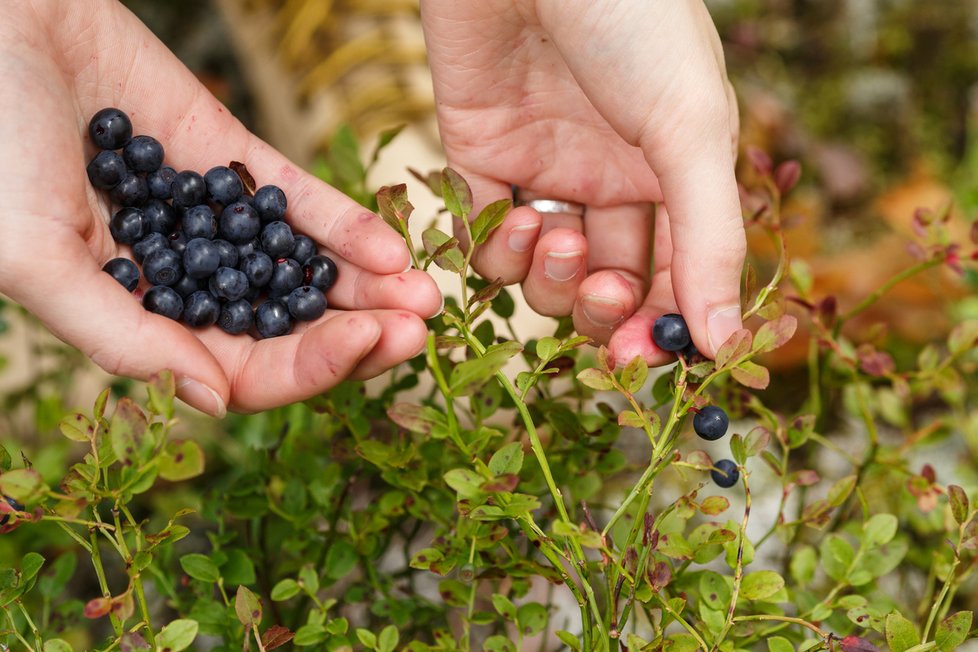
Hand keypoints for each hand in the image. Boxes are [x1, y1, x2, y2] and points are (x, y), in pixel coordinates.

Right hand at [0, 0, 440, 415]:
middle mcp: (186, 280)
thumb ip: (120, 336)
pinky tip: (391, 246)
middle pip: (288, 327)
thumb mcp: (32, 256)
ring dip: (368, 287)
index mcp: (140, 319)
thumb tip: (214, 400)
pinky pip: (298, 201)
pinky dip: (345, 225)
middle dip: (358, 333)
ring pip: (303, 269)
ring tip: (426, 293)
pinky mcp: (231, 160)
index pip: (240, 371)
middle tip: (420, 330)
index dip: (307, 370)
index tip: (363, 345)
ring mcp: (214, 221)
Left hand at [422, 0, 744, 364]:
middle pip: (605, 286)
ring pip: (542, 272)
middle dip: (601, 307)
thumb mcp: (690, 130)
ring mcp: (543, 169)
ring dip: (548, 276)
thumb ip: (709, 238)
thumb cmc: (632, 20)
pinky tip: (512, 219)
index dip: (661, 325)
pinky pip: (482, 234)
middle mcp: (609, 179)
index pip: (675, 277)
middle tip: (603, 295)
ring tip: (554, 233)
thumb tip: (726, 343)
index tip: (648, 355)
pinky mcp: (479, 154)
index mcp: (673, 173)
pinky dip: (493, 248)